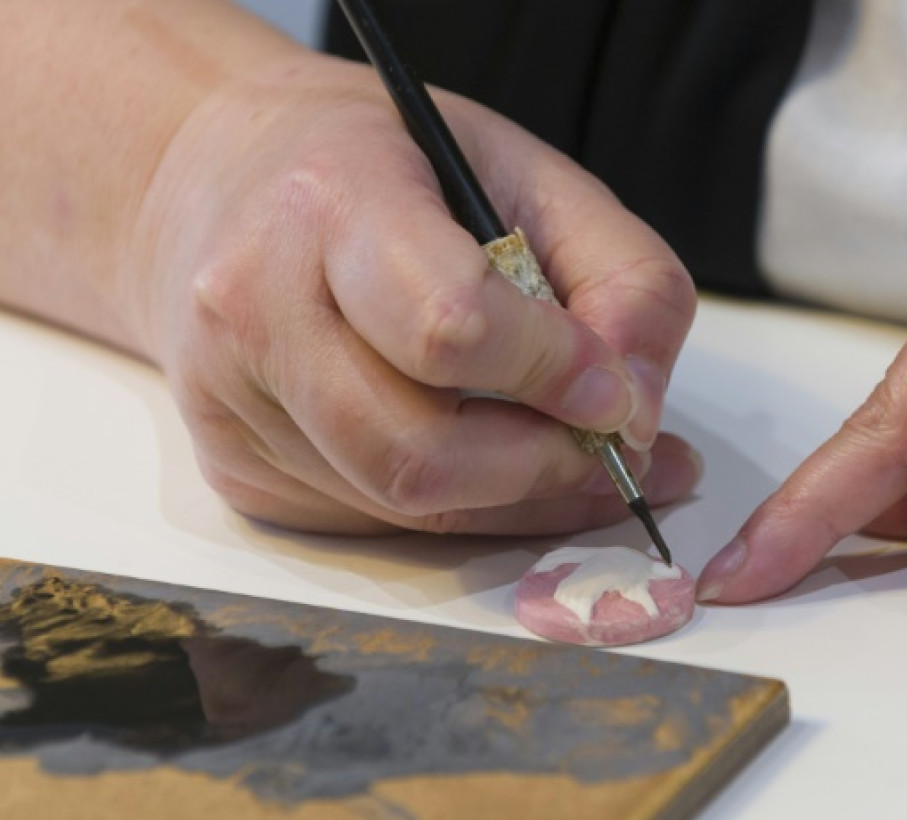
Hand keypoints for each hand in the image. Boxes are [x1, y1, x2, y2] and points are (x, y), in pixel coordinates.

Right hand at [129, 51, 698, 534]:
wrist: (224, 176)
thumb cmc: (395, 169)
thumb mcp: (536, 177)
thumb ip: (625, 282)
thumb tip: (641, 418)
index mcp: (332, 200)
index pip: (449, 327)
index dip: (554, 375)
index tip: (616, 393)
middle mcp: (254, 304)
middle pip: (420, 451)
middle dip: (542, 467)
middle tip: (602, 445)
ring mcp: (230, 398)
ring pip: (400, 504)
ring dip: (511, 499)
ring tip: (563, 451)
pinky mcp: (234, 465)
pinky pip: (371, 522)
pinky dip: (456, 506)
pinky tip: (484, 453)